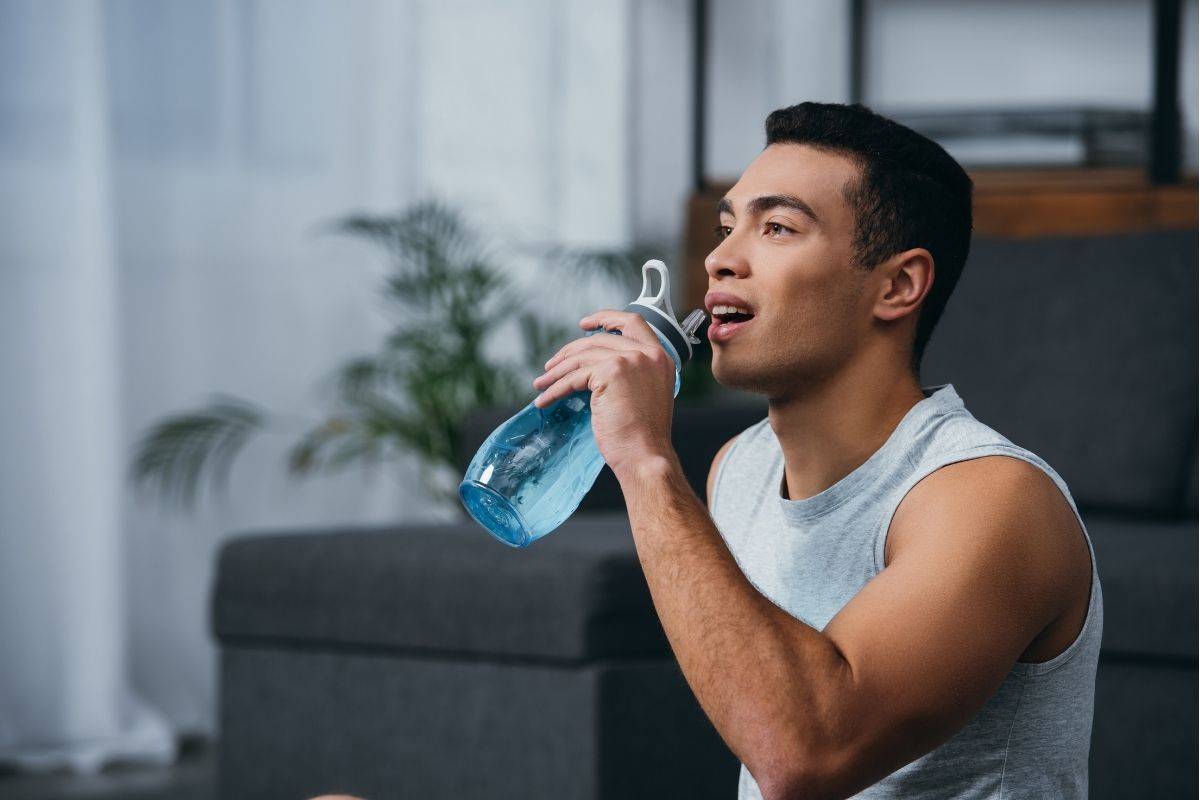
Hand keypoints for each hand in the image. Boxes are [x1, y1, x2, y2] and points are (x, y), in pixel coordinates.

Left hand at [533, 310, 677, 479]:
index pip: (633, 322)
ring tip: (542, 384)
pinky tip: (546, 399)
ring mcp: (629, 360)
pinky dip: (555, 388)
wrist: (645, 455)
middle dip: (570, 351)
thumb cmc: (643, 437)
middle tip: (551, 366)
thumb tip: (593, 368)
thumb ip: (629, 374)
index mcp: (660, 358)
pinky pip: (574, 377)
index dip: (606, 318)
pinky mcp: (610, 371)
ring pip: (582, 357)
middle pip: (599, 340)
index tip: (585, 324)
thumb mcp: (644, 395)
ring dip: (557, 372)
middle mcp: (648, 354)